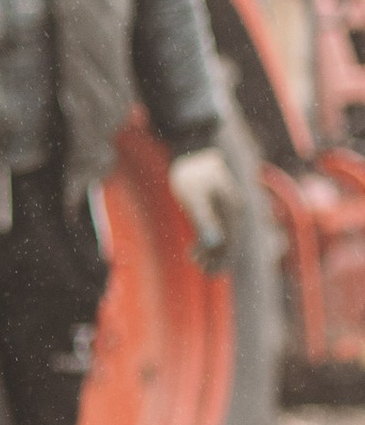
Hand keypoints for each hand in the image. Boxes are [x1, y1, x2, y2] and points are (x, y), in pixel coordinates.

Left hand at [167, 144, 241, 270]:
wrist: (192, 152)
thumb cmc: (191, 174)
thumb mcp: (195, 198)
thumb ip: (205, 220)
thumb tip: (214, 244)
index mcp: (232, 210)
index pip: (232, 241)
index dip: (223, 260)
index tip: (210, 272)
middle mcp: (234, 211)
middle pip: (230, 241)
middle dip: (218, 258)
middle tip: (202, 270)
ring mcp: (226, 209)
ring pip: (223, 236)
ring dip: (212, 251)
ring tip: (196, 261)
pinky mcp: (216, 206)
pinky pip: (216, 228)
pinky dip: (207, 241)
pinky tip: (195, 250)